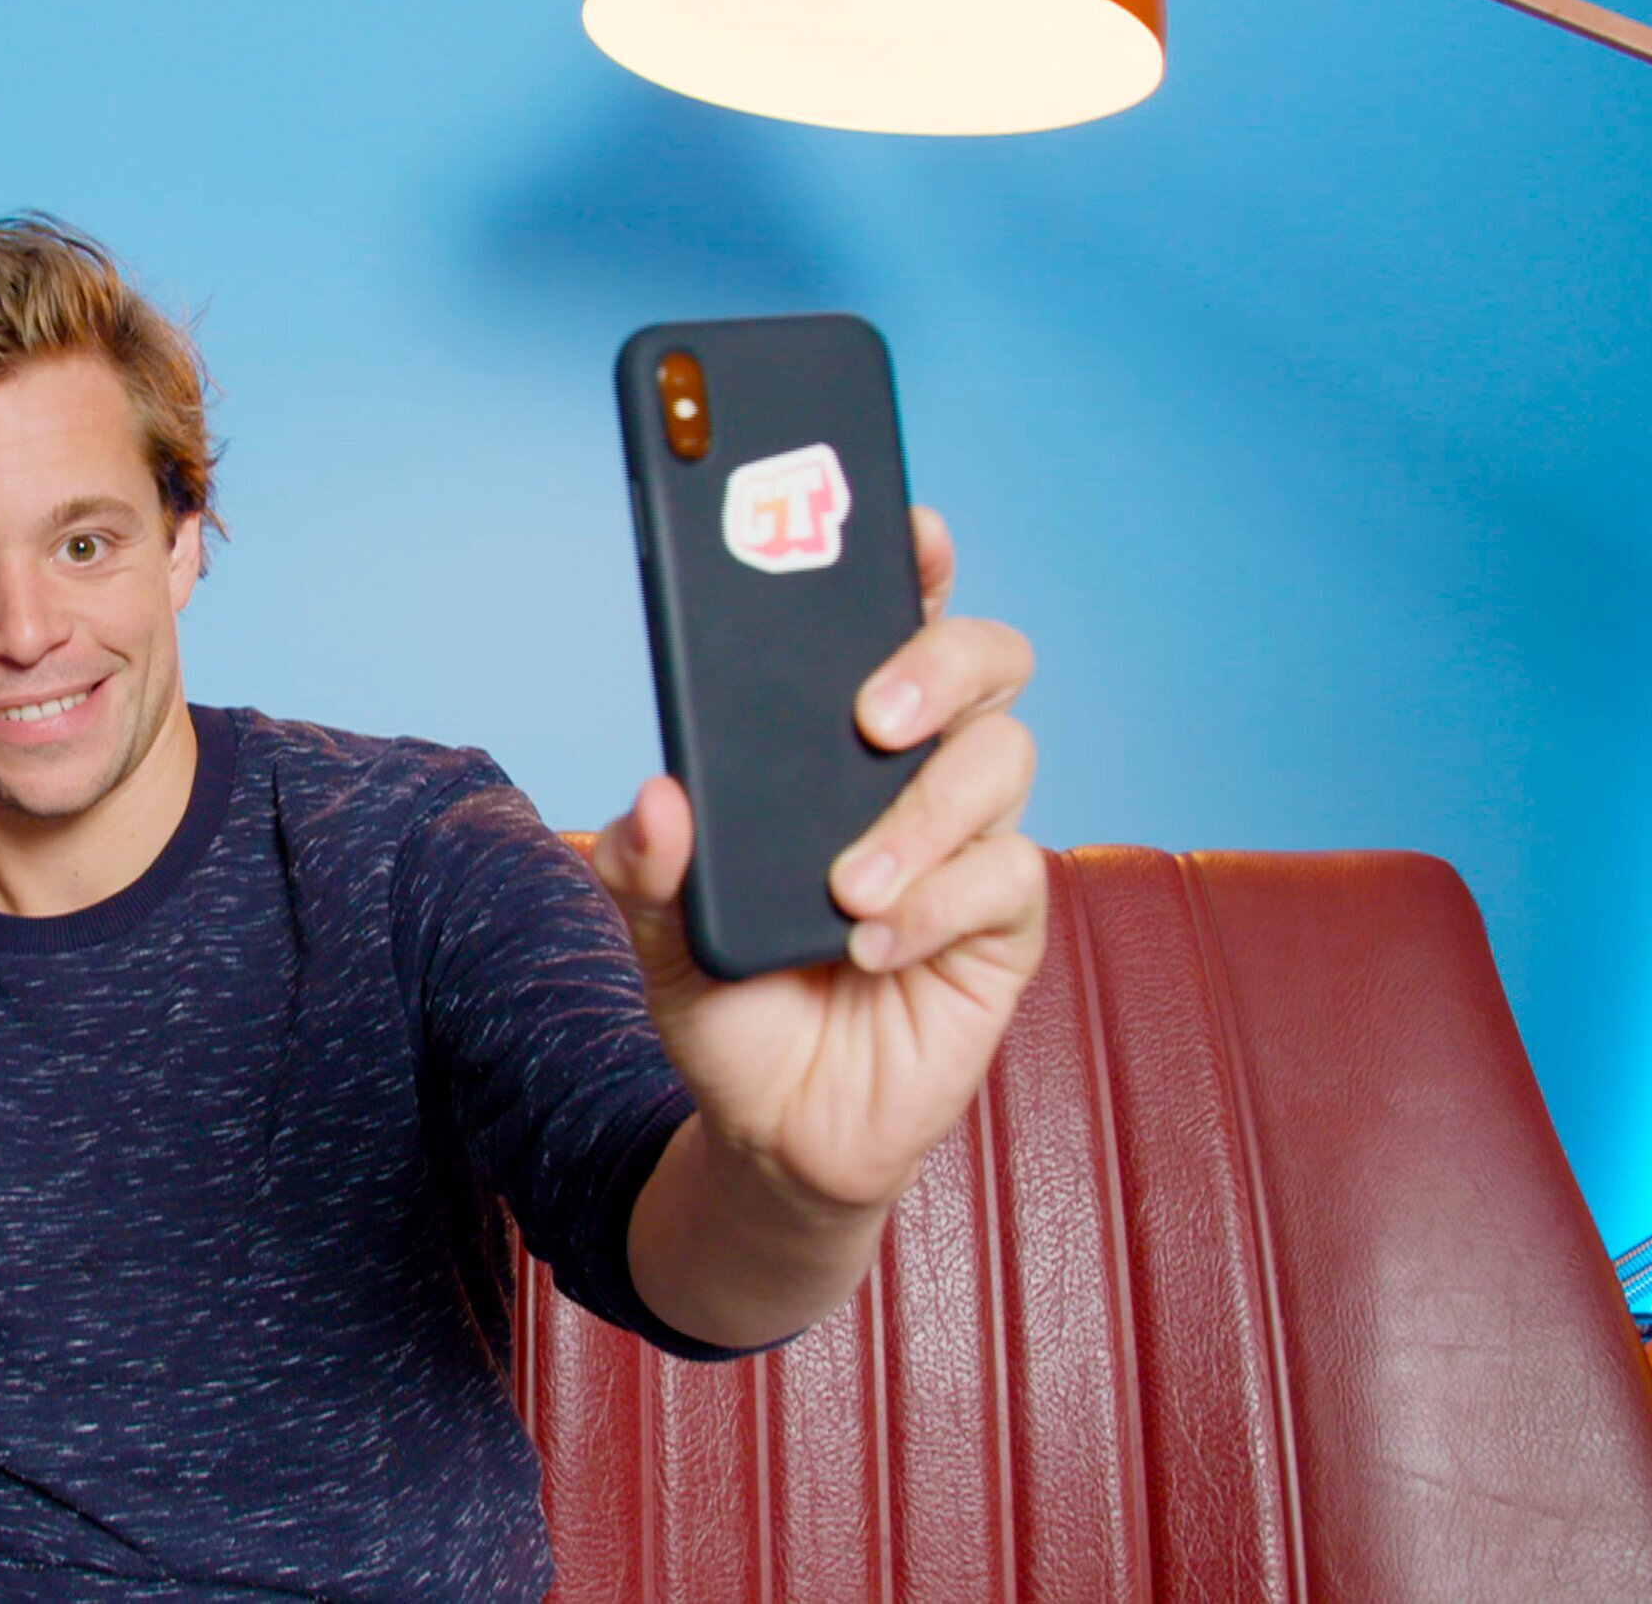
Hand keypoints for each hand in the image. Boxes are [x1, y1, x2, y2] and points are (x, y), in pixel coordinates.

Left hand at [591, 506, 1045, 1215]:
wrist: (773, 1127)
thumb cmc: (729, 1001)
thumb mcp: (655, 931)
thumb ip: (645, 863)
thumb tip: (659, 796)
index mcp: (835, 745)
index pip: (891, 621)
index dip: (912, 561)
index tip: (903, 525)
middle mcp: (916, 771)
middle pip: (982, 660)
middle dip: (938, 663)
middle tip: (870, 717)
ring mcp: (969, 842)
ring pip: (1000, 760)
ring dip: (919, 817)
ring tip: (847, 888)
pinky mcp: (1003, 925)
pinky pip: (1006, 876)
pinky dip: (935, 906)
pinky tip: (872, 945)